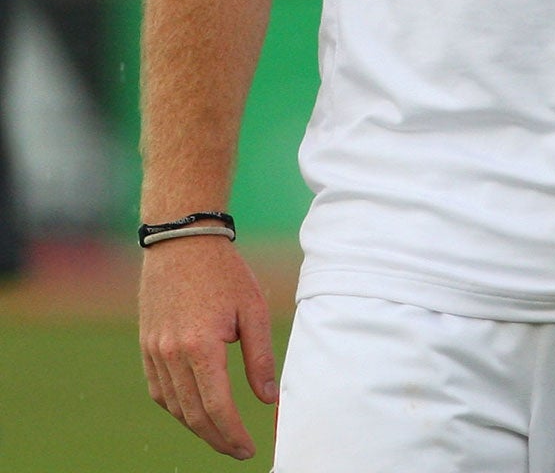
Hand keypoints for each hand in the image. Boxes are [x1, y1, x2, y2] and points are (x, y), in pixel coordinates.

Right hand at [138, 238, 276, 459]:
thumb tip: (268, 400)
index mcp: (200, 347)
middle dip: (217, 438)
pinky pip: (160, 391)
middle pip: (193, 414)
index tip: (250, 448)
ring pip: (174, 406)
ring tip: (223, 434)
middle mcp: (171, 355)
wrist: (182, 244)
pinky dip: (178, 407)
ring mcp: (154, 352)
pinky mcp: (146, 347)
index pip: (217, 406)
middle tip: (239, 450)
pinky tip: (196, 410)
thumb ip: (260, 358)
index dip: (233, 433)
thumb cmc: (225, 274)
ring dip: (198, 426)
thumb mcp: (254, 310)